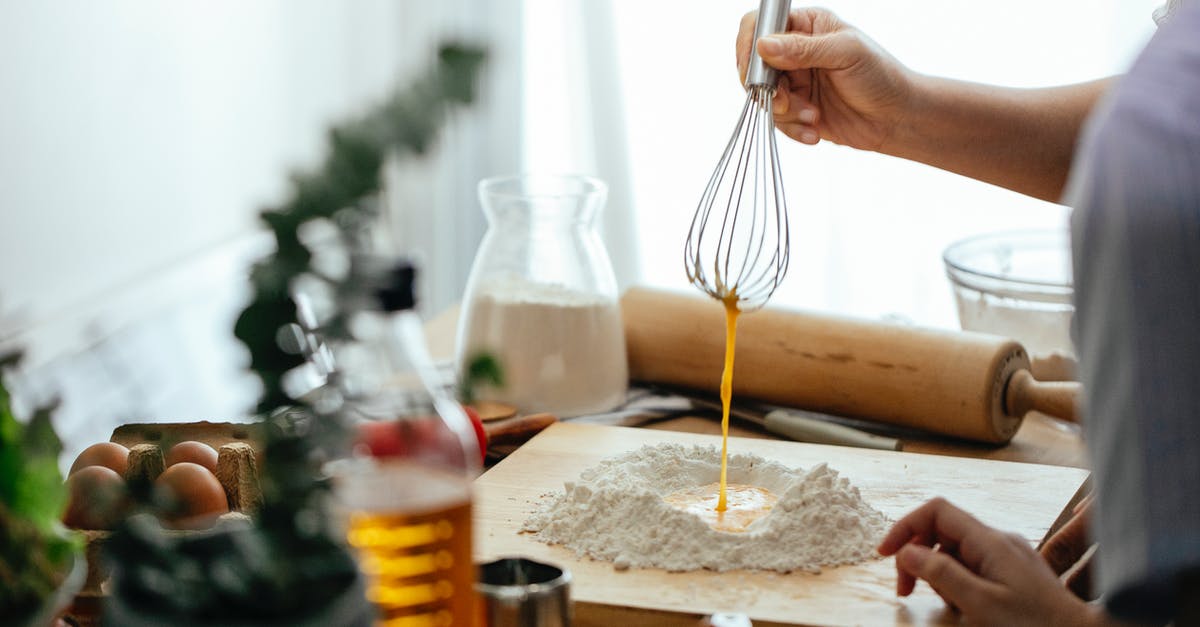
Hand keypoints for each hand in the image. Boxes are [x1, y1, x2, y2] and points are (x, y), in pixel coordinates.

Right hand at [735, 7, 912, 150]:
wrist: (897, 118)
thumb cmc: (881, 77)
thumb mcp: (845, 53)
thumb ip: (803, 49)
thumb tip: (763, 46)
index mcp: (806, 26)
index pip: (760, 25)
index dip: (749, 46)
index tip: (754, 70)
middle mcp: (795, 52)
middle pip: (755, 66)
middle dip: (767, 88)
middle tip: (785, 101)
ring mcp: (795, 82)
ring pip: (763, 97)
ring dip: (784, 112)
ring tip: (813, 116)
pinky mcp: (797, 110)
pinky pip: (777, 120)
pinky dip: (792, 129)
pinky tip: (814, 130)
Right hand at [878, 497, 1100, 626]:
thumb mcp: (980, 604)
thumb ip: (941, 573)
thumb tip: (907, 551)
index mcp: (990, 542)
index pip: (936, 511)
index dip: (905, 527)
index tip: (885, 555)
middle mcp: (999, 541)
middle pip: (942, 530)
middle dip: (917, 556)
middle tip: (906, 592)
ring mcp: (1009, 556)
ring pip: (956, 551)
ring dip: (938, 574)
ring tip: (946, 608)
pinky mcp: (1015, 574)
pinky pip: (974, 567)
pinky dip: (959, 584)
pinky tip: (966, 610)